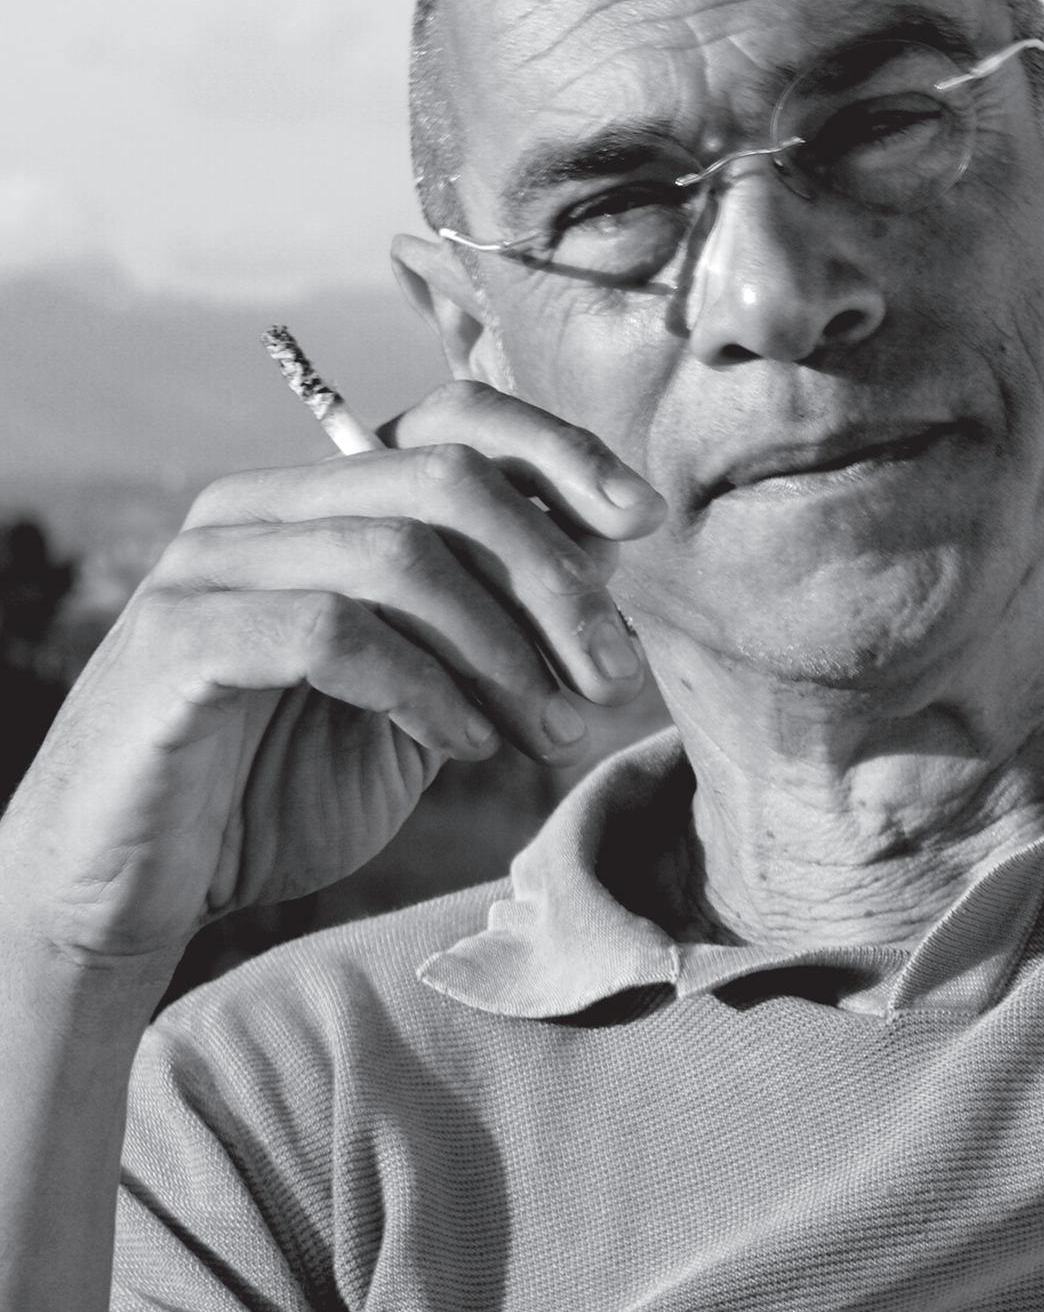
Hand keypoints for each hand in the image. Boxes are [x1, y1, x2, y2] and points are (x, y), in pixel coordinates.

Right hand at [0, 383, 664, 967]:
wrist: (133, 893)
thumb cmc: (277, 792)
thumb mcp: (419, 700)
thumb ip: (489, 626)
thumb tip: (607, 551)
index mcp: (317, 504)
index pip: (450, 418)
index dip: (559, 453)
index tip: (642, 521)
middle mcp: (259, 507)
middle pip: (445, 477)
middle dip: (554, 576)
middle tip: (610, 676)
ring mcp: (210, 563)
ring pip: (398, 550)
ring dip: (502, 649)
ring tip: (542, 733)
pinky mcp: (180, 637)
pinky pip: (333, 631)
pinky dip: (426, 690)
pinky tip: (462, 748)